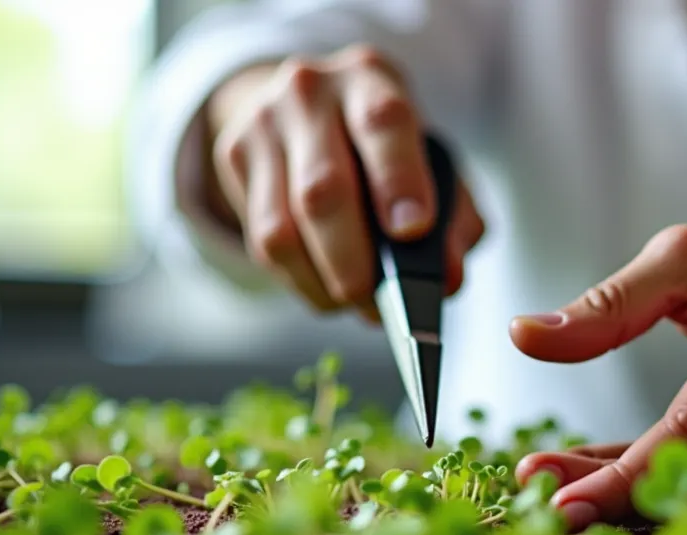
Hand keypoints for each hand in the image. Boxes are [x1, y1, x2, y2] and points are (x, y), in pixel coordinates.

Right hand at [208, 46, 484, 321]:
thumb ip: (453, 216)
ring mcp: (263, 123)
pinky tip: (325, 288)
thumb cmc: (386, 144)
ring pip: (281, 227)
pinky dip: (298, 279)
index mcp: (370, 79)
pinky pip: (260, 240)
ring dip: (322, 282)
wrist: (310, 105)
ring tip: (355, 304)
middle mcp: (309, 92)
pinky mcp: (233, 156)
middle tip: (379, 303)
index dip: (398, 181)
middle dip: (354, 260)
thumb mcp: (429, 158)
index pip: (382, 124)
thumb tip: (448, 279)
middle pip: (323, 188)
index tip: (412, 231)